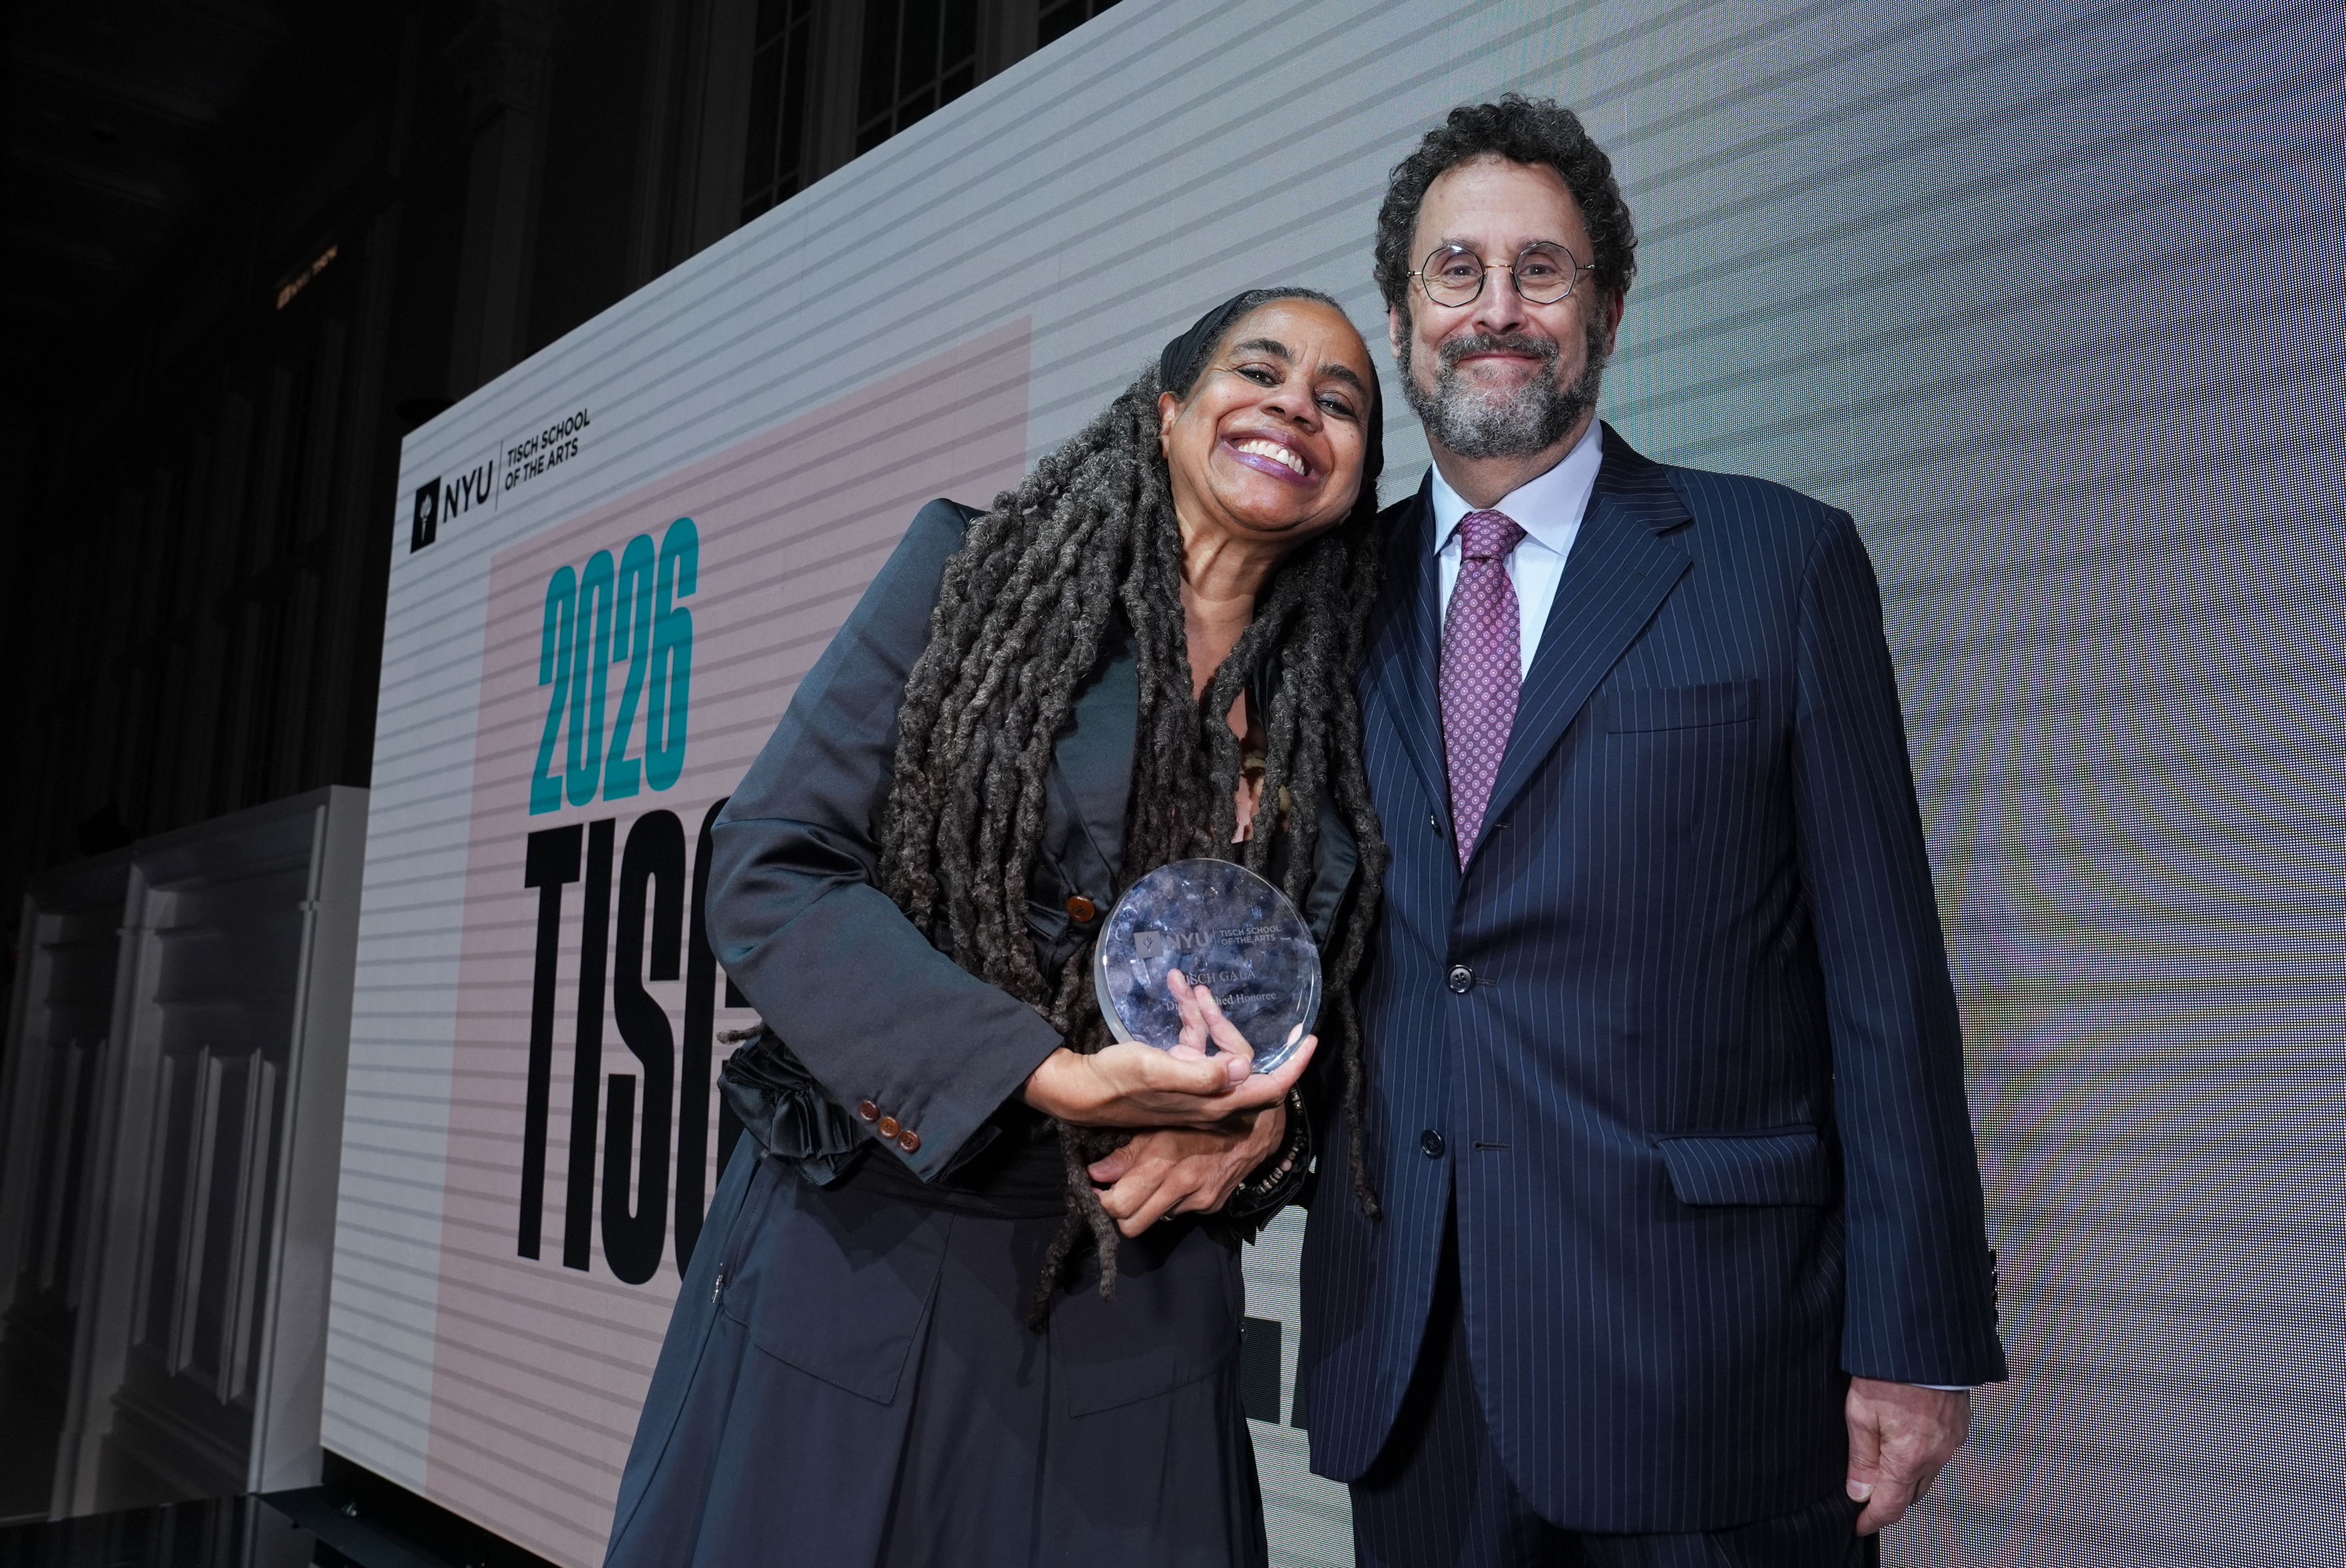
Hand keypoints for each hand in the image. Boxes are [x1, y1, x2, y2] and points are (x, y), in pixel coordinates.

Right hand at [1022, 967, 1316, 1127]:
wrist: (1081, 1091)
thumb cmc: (1119, 1083)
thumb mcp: (1158, 1071)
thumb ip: (1202, 1073)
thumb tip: (1244, 1065)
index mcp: (1213, 1100)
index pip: (1268, 1087)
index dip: (1293, 1066)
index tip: (1311, 1039)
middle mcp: (1209, 1095)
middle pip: (1241, 1059)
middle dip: (1227, 1024)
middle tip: (1209, 995)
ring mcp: (1193, 1084)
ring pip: (1215, 1046)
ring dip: (1204, 1014)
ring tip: (1187, 986)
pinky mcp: (1176, 1073)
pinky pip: (1192, 1042)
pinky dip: (1187, 1016)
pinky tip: (1175, 989)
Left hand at [1086, 1106, 1285, 1235]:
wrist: (1253, 1124)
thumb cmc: (1198, 1116)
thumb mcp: (1158, 1124)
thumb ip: (1125, 1152)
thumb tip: (1095, 1174)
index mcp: (1164, 1159)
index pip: (1120, 1204)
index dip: (1103, 1201)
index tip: (1098, 1190)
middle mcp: (1182, 1184)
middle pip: (1133, 1225)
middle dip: (1120, 1214)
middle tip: (1116, 1195)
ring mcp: (1199, 1199)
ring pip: (1156, 1220)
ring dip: (1147, 1207)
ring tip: (1149, 1184)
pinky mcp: (1212, 1206)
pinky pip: (1179, 1213)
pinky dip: (1171, 1202)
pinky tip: (1176, 1181)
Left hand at [1845, 1378, 1969, 1533]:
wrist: (1923, 1338)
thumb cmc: (1888, 1371)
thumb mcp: (1860, 1414)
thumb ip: (1861, 1459)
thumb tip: (1859, 1495)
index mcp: (1910, 1458)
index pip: (1891, 1506)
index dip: (1871, 1520)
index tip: (1858, 1525)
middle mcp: (1937, 1455)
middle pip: (1910, 1494)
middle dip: (1888, 1500)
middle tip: (1866, 1496)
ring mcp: (1952, 1441)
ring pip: (1927, 1475)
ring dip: (1906, 1479)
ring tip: (1883, 1469)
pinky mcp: (1959, 1425)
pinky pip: (1940, 1454)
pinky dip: (1922, 1459)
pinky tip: (1907, 1444)